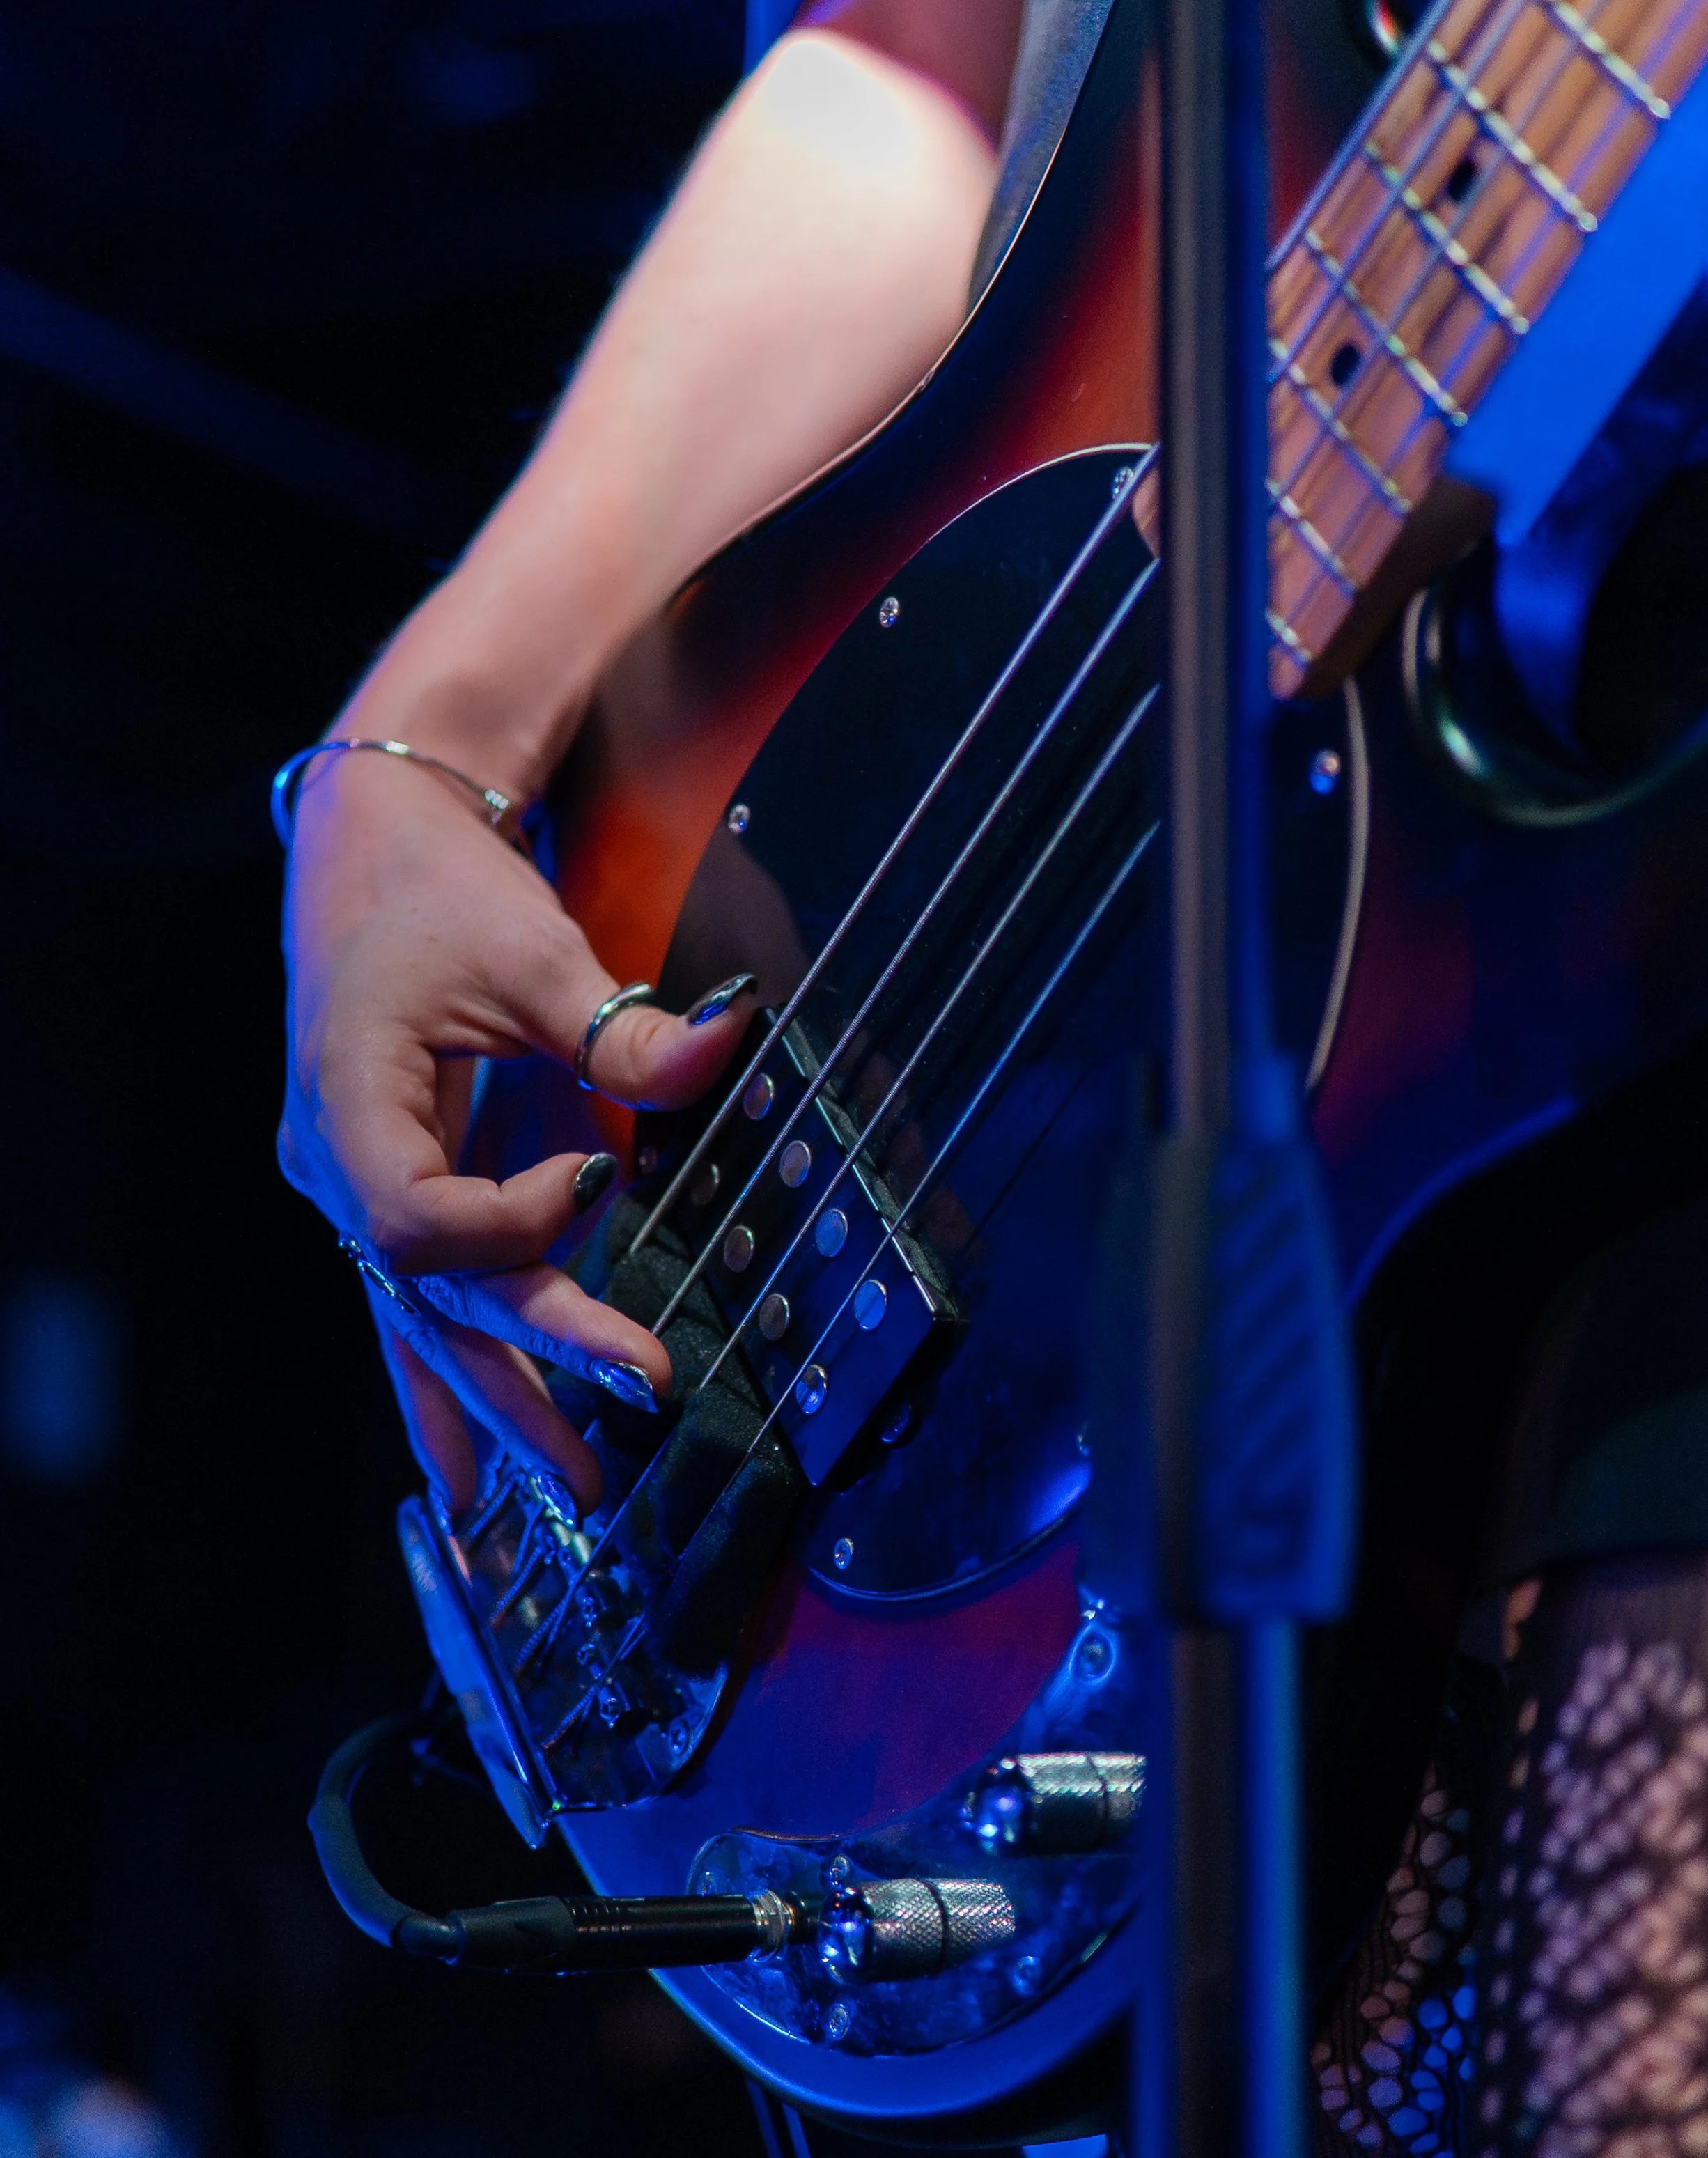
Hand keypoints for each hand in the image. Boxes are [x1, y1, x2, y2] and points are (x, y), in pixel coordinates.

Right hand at [277, 745, 757, 1520]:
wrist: (370, 845)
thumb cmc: (439, 889)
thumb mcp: (532, 948)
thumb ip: (621, 1023)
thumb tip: (732, 1037)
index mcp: (347, 1105)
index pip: (421, 1221)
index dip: (512, 1227)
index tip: (595, 1182)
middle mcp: (332, 1164)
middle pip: (429, 1298)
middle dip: (520, 1381)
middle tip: (604, 1465)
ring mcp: (348, 1184)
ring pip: (416, 1319)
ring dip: (481, 1411)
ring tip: (539, 1504)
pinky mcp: (382, 1184)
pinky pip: (413, 1302)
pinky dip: (446, 1380)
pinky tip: (464, 1476)